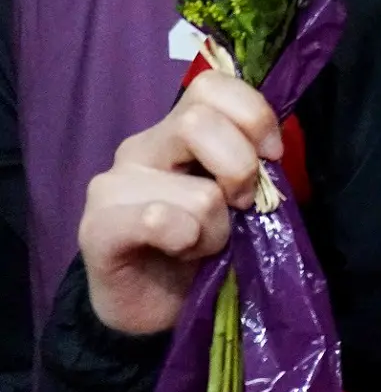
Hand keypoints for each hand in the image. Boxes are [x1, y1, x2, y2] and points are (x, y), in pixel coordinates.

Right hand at [77, 69, 281, 334]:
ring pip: (197, 190)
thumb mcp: (236, 193)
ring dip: (217, 226)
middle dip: (241, 169)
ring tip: (202, 244)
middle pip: (199, 122)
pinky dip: (185, 240)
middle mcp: (142, 147)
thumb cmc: (202, 244)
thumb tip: (273, 149)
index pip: (211, 85)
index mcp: (176, 130)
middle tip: (242, 206)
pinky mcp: (97, 228)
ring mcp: (113, 185)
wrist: (155, 306)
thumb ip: (249, 159)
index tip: (273, 156)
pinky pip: (156, 220)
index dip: (253, 115)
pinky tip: (179, 252)